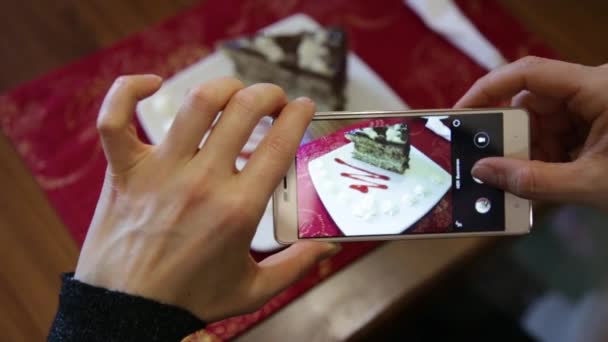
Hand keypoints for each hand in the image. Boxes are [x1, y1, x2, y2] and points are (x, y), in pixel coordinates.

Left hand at [74, 75, 339, 321]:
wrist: (128, 311)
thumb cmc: (190, 299)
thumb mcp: (254, 289)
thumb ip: (298, 265)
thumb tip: (331, 246)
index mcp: (238, 208)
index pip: (280, 143)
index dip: (298, 115)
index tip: (303, 107)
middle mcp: (202, 182)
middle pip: (244, 110)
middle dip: (268, 94)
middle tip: (273, 100)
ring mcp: (160, 171)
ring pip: (197, 104)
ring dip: (224, 87)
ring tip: (234, 92)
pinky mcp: (124, 170)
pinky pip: (116, 118)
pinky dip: (129, 91)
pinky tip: (152, 85)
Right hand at [456, 56, 607, 210]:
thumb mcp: (591, 184)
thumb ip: (533, 181)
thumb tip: (483, 172)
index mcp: (598, 88)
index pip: (528, 74)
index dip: (488, 90)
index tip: (461, 114)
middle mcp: (593, 90)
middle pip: (533, 102)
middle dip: (512, 137)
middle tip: (492, 165)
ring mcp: (597, 106)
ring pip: (543, 122)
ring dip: (530, 153)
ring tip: (525, 182)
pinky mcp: (599, 124)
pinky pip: (559, 134)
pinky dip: (547, 157)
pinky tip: (546, 179)